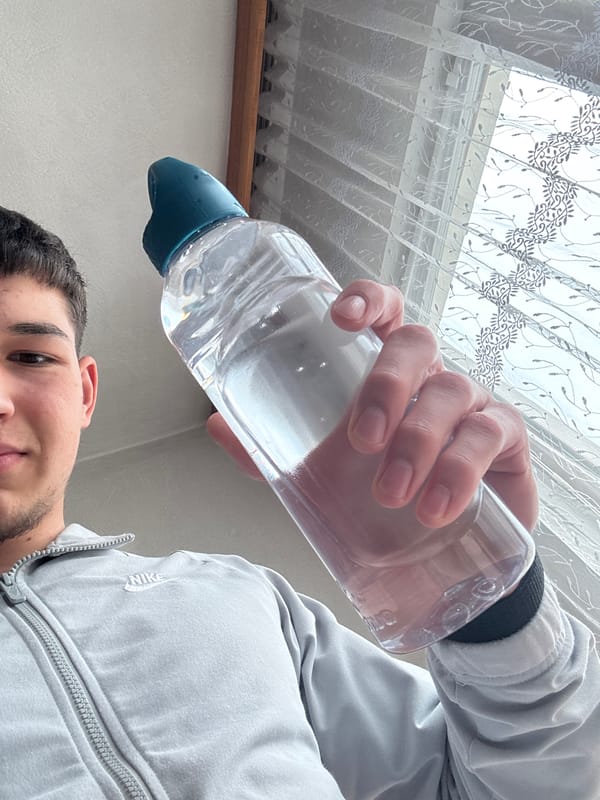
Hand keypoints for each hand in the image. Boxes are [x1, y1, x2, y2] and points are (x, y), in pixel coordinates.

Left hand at [207, 280, 537, 531]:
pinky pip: (488, 435)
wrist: (435, 554)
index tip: (340, 319)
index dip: (368, 300)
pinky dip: (459, 469)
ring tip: (393, 494)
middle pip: (416, 342)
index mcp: (385, 371)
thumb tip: (215, 423)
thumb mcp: (320, 475)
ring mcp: (471, 403)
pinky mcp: (504, 439)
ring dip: (418, 441)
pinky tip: (436, 505)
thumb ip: (270, 452)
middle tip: (360, 442)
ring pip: (451, 391)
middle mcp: (429, 376)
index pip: (384, 313)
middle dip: (386, 385)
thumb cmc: (377, 497)